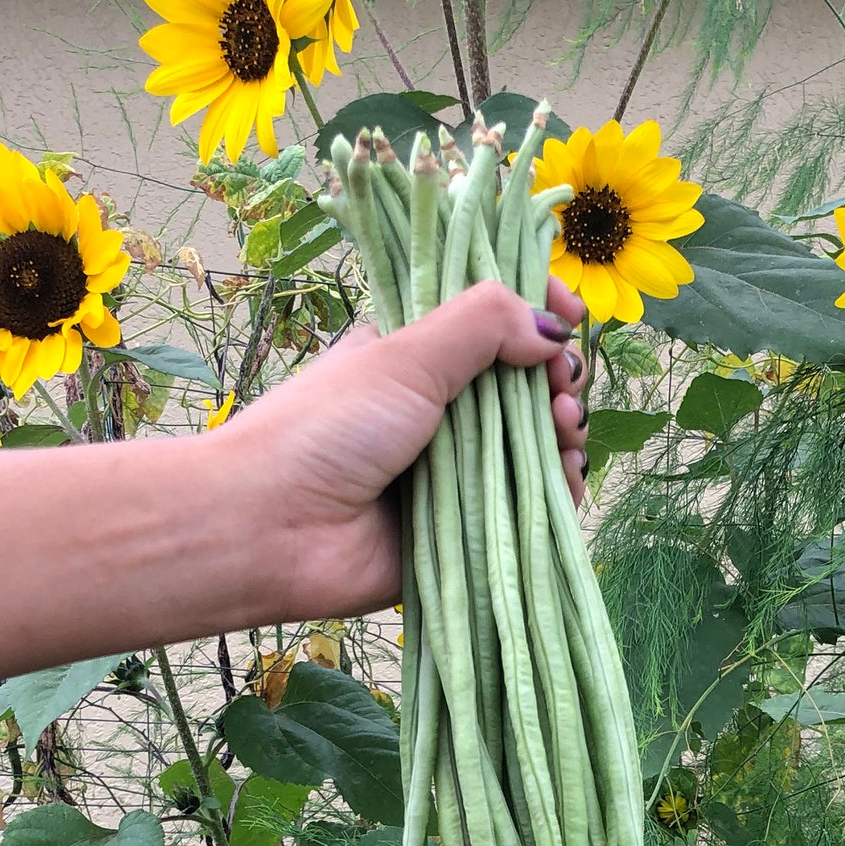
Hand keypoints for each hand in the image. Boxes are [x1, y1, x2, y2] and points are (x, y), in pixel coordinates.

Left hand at [213, 278, 588, 620]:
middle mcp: (437, 413)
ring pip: (531, 450)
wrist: (272, 531)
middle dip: (557, 383)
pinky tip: (566, 483)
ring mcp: (452, 474)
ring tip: (564, 433)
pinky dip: (555, 497)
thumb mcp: (404, 356)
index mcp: (416, 358)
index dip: (536, 313)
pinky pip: (525, 513)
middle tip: (561, 392)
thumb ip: (482, 325)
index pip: (493, 324)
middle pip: (523, 388)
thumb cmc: (325, 430)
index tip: (573, 317)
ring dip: (563, 438)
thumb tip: (554, 326)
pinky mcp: (461, 532)